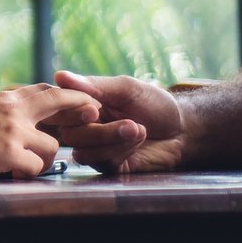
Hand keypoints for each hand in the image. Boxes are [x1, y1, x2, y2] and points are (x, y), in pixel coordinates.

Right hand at [0, 84, 109, 179]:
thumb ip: (8, 109)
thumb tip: (28, 110)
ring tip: (25, 164)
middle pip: (59, 102)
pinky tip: (14, 172)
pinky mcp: (9, 153)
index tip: (89, 99)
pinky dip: (29, 172)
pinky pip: (36, 166)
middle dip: (82, 108)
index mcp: (7, 99)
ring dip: (45, 159)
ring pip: (52, 146)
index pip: (47, 89)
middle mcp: (14, 110)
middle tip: (96, 116)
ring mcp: (13, 131)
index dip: (71, 93)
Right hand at [52, 70, 180, 173]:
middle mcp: (86, 128)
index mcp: (84, 106)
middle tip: (129, 122)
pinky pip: (102, 163)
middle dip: (100, 131)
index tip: (94, 109)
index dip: (72, 112)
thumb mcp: (126, 89)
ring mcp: (97, 149)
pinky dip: (121, 151)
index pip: (61, 111)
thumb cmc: (154, 104)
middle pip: (70, 135)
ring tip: (138, 130)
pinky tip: (137, 142)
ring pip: (84, 153)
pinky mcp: (110, 166)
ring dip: (112, 141)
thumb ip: (94, 85)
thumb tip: (60, 76)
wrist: (182, 129)